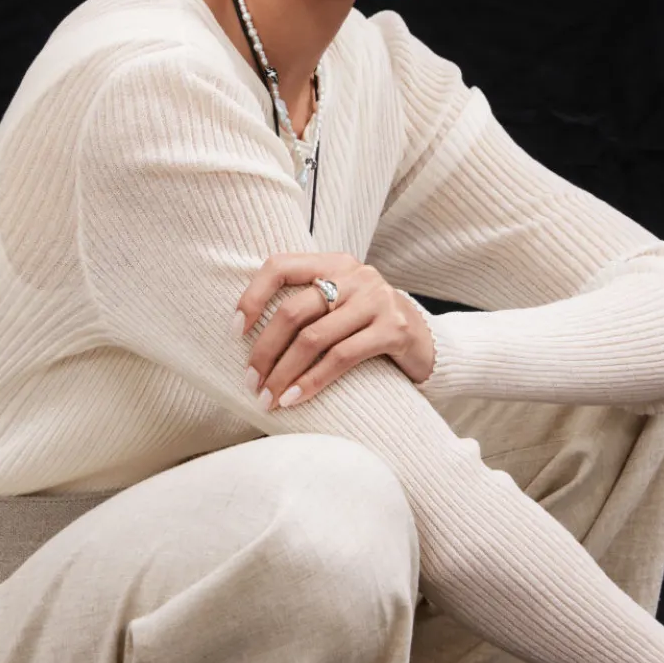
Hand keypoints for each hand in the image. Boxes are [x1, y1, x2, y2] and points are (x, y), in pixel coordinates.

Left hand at [234, 252, 434, 408]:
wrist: (428, 342)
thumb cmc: (368, 327)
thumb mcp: (339, 306)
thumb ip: (306, 306)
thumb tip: (246, 335)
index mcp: (334, 263)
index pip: (279, 266)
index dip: (252, 297)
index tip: (235, 332)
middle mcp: (355, 275)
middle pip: (293, 312)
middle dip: (264, 351)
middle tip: (250, 382)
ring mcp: (377, 300)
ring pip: (313, 339)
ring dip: (283, 374)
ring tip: (267, 397)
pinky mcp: (394, 329)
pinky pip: (341, 358)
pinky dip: (312, 382)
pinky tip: (294, 399)